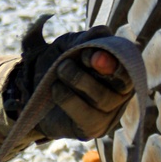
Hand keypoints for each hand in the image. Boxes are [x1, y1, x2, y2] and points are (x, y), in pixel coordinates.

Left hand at [3, 17, 132, 140]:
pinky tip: (55, 89)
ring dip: (78, 80)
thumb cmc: (59, 63)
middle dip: (98, 69)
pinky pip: (86, 116)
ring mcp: (107, 114)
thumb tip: (102, 32)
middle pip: (121, 83)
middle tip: (70, 60)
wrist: (31, 88)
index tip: (89, 54)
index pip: (129, 65)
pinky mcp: (91, 129)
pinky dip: (69, 99)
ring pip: (103, 98)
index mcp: (119, 70)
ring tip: (60, 69)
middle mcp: (119, 94)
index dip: (113, 60)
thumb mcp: (70, 44)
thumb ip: (87, 38)